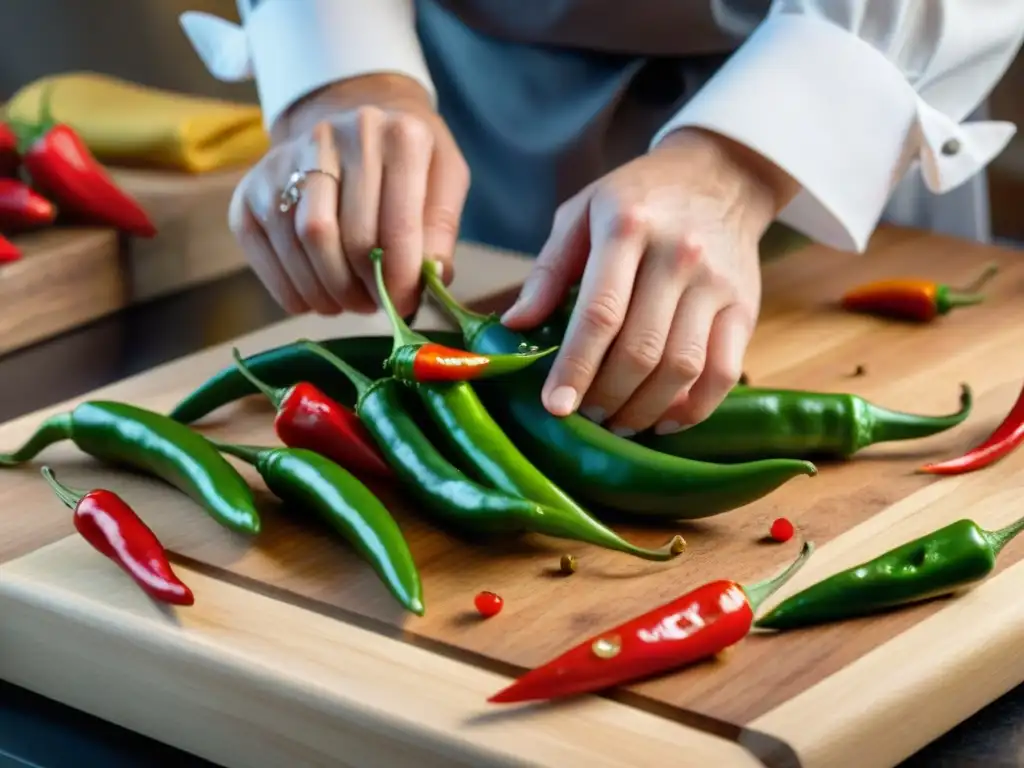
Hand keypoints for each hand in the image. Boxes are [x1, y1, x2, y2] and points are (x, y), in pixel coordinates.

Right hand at [228, 74, 469, 317]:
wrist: (348, 120)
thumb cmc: (406, 160)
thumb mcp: (445, 179)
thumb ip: (441, 228)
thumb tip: (434, 276)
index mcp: (398, 134)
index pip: (397, 224)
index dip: (400, 277)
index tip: (404, 305)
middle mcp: (337, 136)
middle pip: (346, 236)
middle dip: (363, 287)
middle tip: (375, 306)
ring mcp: (285, 159)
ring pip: (304, 243)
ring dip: (329, 292)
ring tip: (349, 302)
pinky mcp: (251, 188)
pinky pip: (266, 252)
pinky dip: (292, 289)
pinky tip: (316, 296)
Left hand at [501, 128, 796, 435]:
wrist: (719, 177)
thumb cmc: (638, 198)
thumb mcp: (581, 213)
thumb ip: (549, 269)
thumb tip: (515, 324)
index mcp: (628, 227)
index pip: (599, 313)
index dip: (575, 367)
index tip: (555, 406)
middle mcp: (678, 255)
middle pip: (641, 349)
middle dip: (607, 396)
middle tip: (585, 417)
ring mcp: (716, 283)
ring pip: (681, 367)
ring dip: (645, 409)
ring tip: (618, 423)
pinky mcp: (744, 307)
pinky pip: (722, 372)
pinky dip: (694, 408)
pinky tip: (665, 420)